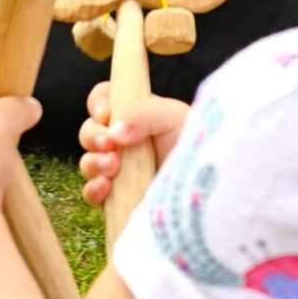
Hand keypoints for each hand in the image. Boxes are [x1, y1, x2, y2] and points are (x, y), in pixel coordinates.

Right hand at [77, 81, 188, 206]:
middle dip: (92, 135)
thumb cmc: (199, 144)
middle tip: (108, 144)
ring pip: (87, 162)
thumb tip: (113, 132)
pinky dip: (93, 190)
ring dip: (93, 162)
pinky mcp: (118, 198)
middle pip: (89, 131)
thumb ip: (144, 113)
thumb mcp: (174, 116)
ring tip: (113, 167)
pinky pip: (92, 193)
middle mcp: (123, 141)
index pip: (104, 99)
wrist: (210, 187)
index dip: (98, 103)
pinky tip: (105, 188)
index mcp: (135, 115)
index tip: (105, 113)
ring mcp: (119, 170)